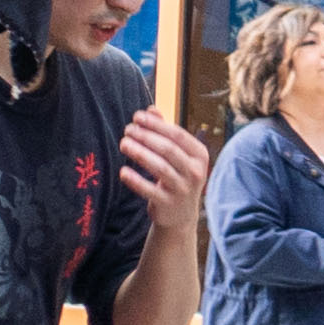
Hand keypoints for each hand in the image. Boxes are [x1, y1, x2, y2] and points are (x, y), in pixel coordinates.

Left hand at [117, 107, 211, 224]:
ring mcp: (183, 189)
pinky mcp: (168, 204)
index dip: (156, 124)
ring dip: (139, 153)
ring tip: (123, 143)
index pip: (177, 135)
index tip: (136, 116)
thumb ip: (164, 132)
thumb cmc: (177, 176)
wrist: (180, 214)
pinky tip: (123, 171)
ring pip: (160, 167)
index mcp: (200, 155)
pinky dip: (136, 180)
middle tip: (127, 129)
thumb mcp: (177, 155)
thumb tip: (150, 109)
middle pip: (168, 149)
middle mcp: (195, 171)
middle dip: (146, 136)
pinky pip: (150, 190)